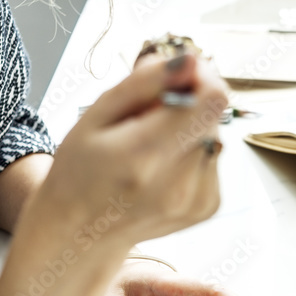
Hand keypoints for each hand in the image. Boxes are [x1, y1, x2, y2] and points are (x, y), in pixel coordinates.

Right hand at [29, 54, 228, 250]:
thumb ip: (144, 83)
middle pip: (214, 115)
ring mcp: (196, 200)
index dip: (202, 76)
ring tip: (150, 146)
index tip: (179, 73)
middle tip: (150, 114)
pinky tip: (161, 167)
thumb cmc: (80, 172)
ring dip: (189, 129)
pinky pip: (212, 158)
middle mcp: (178, 184)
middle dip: (189, 101)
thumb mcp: (96, 116)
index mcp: (145, 156)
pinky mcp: (207, 207)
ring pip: (215, 135)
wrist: (80, 235)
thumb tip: (189, 60)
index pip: (211, 100)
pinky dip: (192, 154)